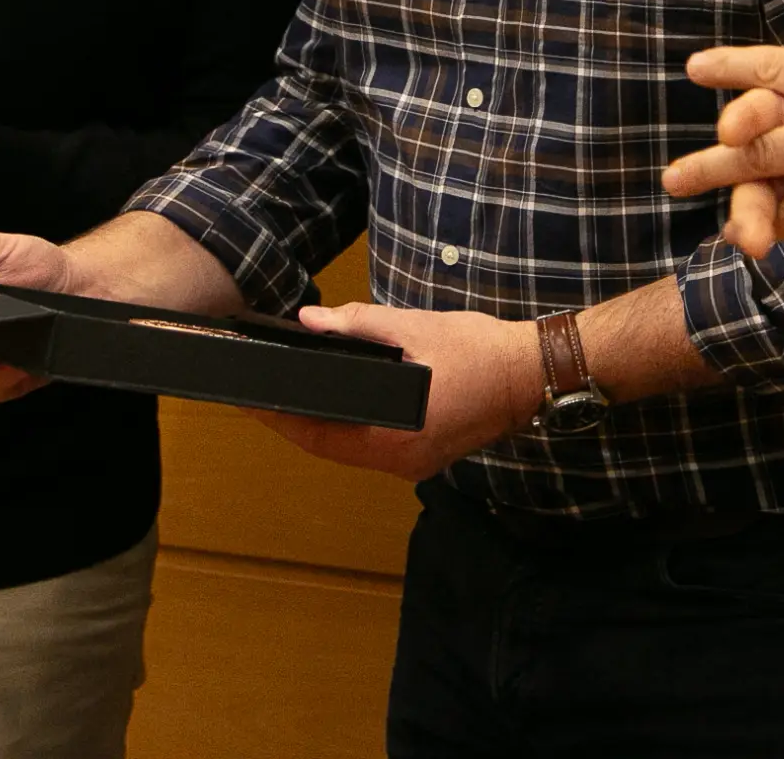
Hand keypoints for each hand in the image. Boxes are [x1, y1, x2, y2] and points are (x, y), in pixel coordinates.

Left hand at [253, 301, 544, 480]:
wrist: (534, 371)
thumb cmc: (479, 350)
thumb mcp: (414, 328)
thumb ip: (357, 324)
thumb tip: (310, 321)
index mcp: (396, 438)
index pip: (320, 435)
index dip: (280, 418)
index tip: (249, 400)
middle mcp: (401, 462)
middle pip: (332, 447)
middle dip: (296, 420)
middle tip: (261, 394)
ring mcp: (415, 462)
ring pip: (352, 448)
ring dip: (323, 424)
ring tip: (291, 393)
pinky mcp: (425, 453)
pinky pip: (374, 444)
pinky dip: (352, 424)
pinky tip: (339, 399)